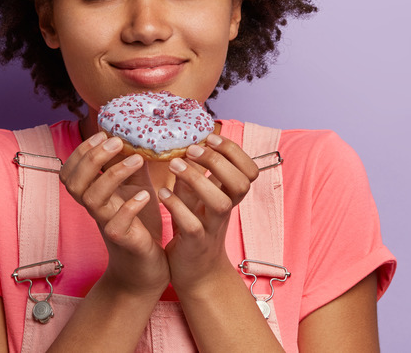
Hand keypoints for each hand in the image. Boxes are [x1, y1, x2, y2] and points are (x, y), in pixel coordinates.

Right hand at [59, 132, 169, 294]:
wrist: (147, 269)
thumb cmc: (141, 225)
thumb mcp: (137, 188)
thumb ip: (132, 165)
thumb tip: (136, 134)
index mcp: (96, 195)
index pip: (71, 172)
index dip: (81, 152)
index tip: (102, 133)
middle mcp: (97, 210)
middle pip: (75, 182)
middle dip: (93, 158)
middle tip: (116, 141)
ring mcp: (107, 225)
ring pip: (93, 199)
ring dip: (113, 175)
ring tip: (137, 159)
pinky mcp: (124, 241)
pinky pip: (117, 224)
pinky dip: (130, 207)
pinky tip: (146, 196)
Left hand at [159, 133, 258, 291]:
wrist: (197, 273)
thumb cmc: (195, 228)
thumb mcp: (196, 198)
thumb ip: (194, 175)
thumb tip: (185, 144)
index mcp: (229, 197)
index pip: (249, 170)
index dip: (234, 151)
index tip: (210, 138)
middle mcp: (226, 211)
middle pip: (240, 183)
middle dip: (218, 161)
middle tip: (192, 150)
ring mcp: (213, 228)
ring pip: (220, 203)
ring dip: (198, 180)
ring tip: (175, 165)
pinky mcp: (196, 244)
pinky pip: (192, 225)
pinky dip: (177, 206)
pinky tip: (162, 194)